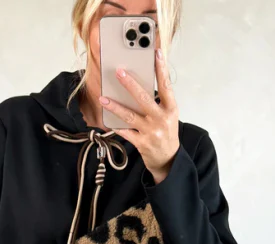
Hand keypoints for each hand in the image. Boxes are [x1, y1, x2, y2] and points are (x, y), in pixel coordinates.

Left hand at [99, 48, 179, 183]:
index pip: (165, 86)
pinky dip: (115, 126)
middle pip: (143, 98)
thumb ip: (159, 102)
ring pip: (130, 115)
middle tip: (119, 72)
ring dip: (115, 106)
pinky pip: (125, 132)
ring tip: (103, 98)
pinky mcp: (141, 143)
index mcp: (171, 109)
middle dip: (130, 84)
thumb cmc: (167, 133)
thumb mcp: (168, 116)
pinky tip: (106, 120)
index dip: (161, 69)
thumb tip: (139, 85)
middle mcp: (161, 119)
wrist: (168, 160)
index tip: (156, 53)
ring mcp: (151, 132)